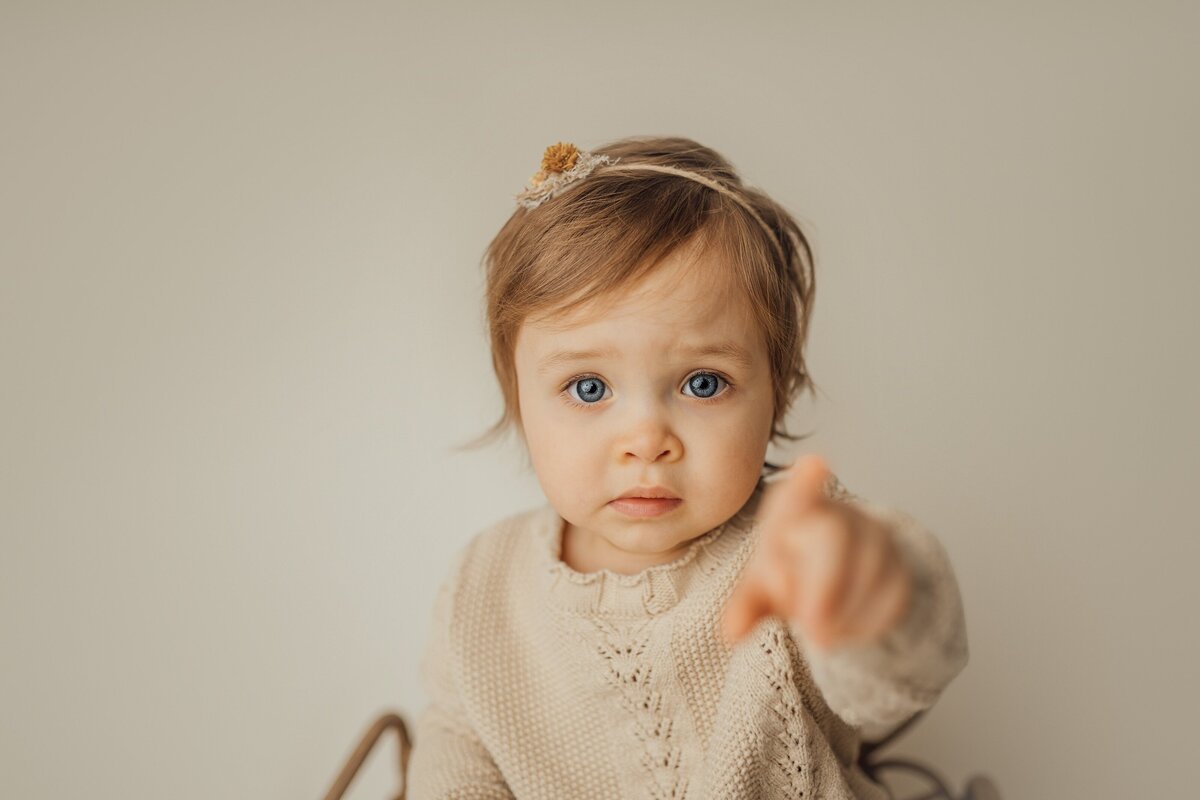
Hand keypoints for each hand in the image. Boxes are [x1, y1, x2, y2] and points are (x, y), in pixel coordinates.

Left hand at [721, 455, 913, 650]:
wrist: (838, 583)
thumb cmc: (790, 573)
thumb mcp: (761, 590)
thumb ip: (745, 607)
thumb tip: (732, 631)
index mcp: (794, 512)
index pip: (796, 496)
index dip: (805, 484)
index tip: (815, 463)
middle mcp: (837, 515)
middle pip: (835, 537)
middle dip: (825, 586)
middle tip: (812, 629)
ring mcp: (875, 537)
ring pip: (870, 567)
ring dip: (846, 612)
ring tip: (822, 638)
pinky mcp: (901, 567)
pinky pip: (894, 593)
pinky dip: (870, 622)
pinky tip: (850, 635)